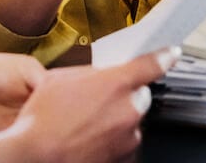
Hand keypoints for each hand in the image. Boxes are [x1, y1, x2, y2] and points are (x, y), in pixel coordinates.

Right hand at [0, 46, 182, 162]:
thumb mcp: (59, 80)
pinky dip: (112, 141)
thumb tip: (101, 75)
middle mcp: (128, 110)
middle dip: (124, 96)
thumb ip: (90, 73)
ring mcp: (128, 137)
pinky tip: (88, 139)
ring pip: (130, 122)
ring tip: (85, 124)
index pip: (150, 65)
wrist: (34, 157)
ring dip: (116, 120)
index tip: (171, 54)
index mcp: (115, 84)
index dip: (163, 57)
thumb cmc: (41, 121)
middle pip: (139, 96)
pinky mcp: (123, 158)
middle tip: (97, 100)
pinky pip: (123, 144)